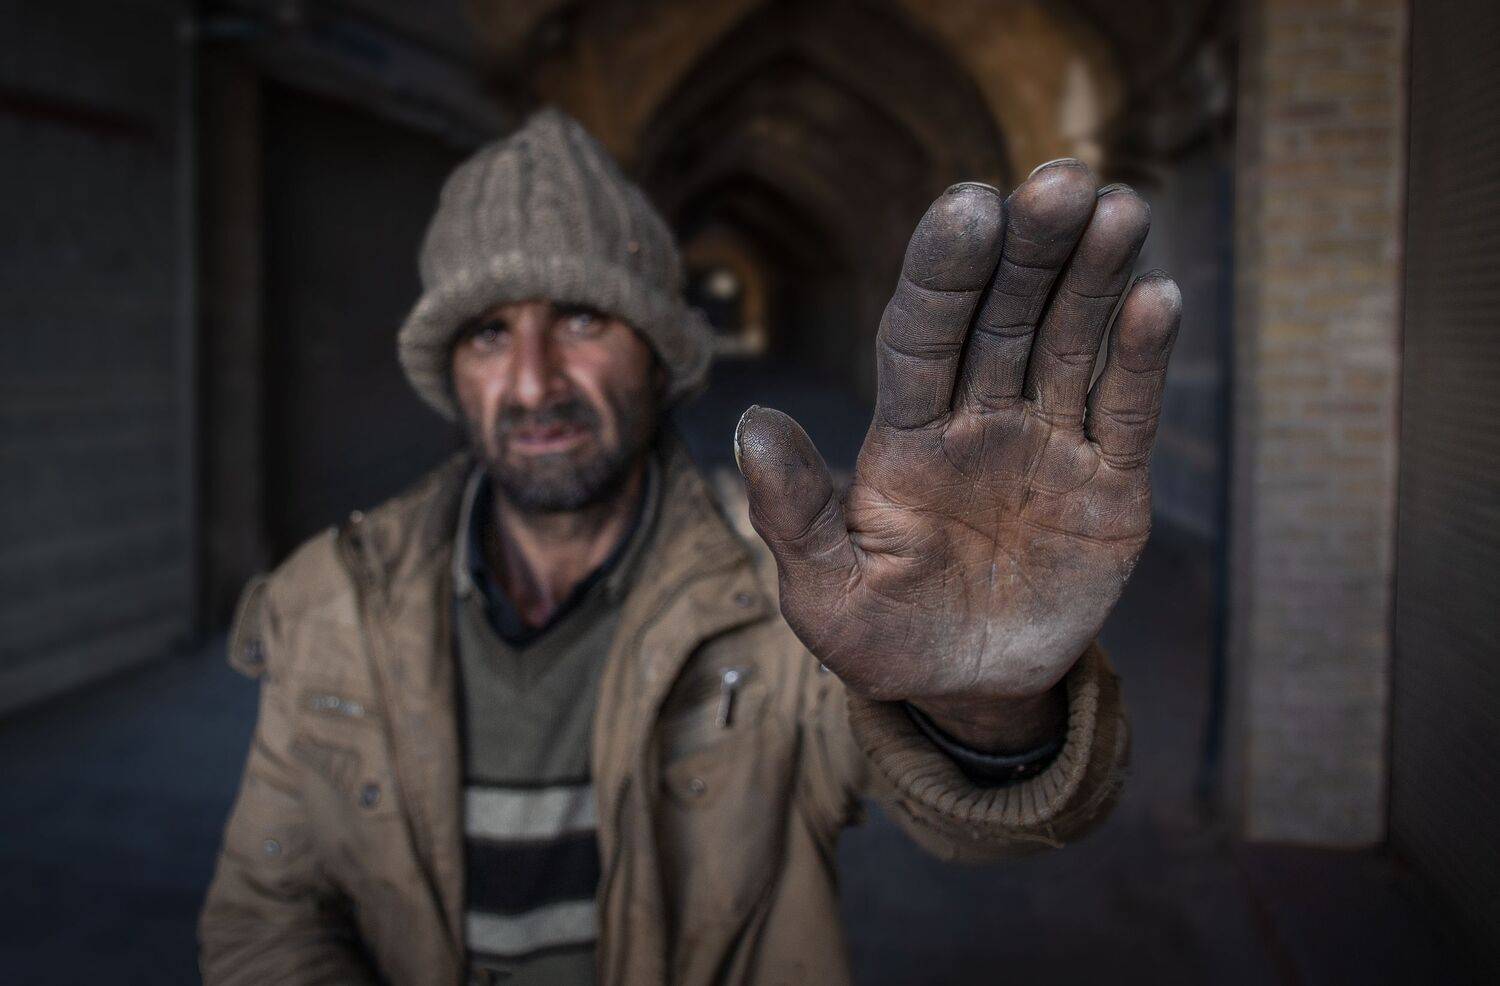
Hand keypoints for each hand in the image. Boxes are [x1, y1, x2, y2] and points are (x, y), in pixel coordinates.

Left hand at [735, 161, 1180, 751]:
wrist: (968, 692)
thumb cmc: (883, 638)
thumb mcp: (823, 595)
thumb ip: (792, 515)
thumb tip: (754, 424)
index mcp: (907, 435)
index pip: (922, 334)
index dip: (944, 272)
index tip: (970, 204)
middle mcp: (980, 420)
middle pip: (1005, 316)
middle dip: (1031, 248)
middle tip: (1061, 181)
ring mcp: (1049, 445)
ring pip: (1073, 342)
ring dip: (1096, 276)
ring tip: (1119, 208)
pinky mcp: (1111, 484)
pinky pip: (1128, 411)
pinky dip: (1144, 359)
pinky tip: (1159, 298)